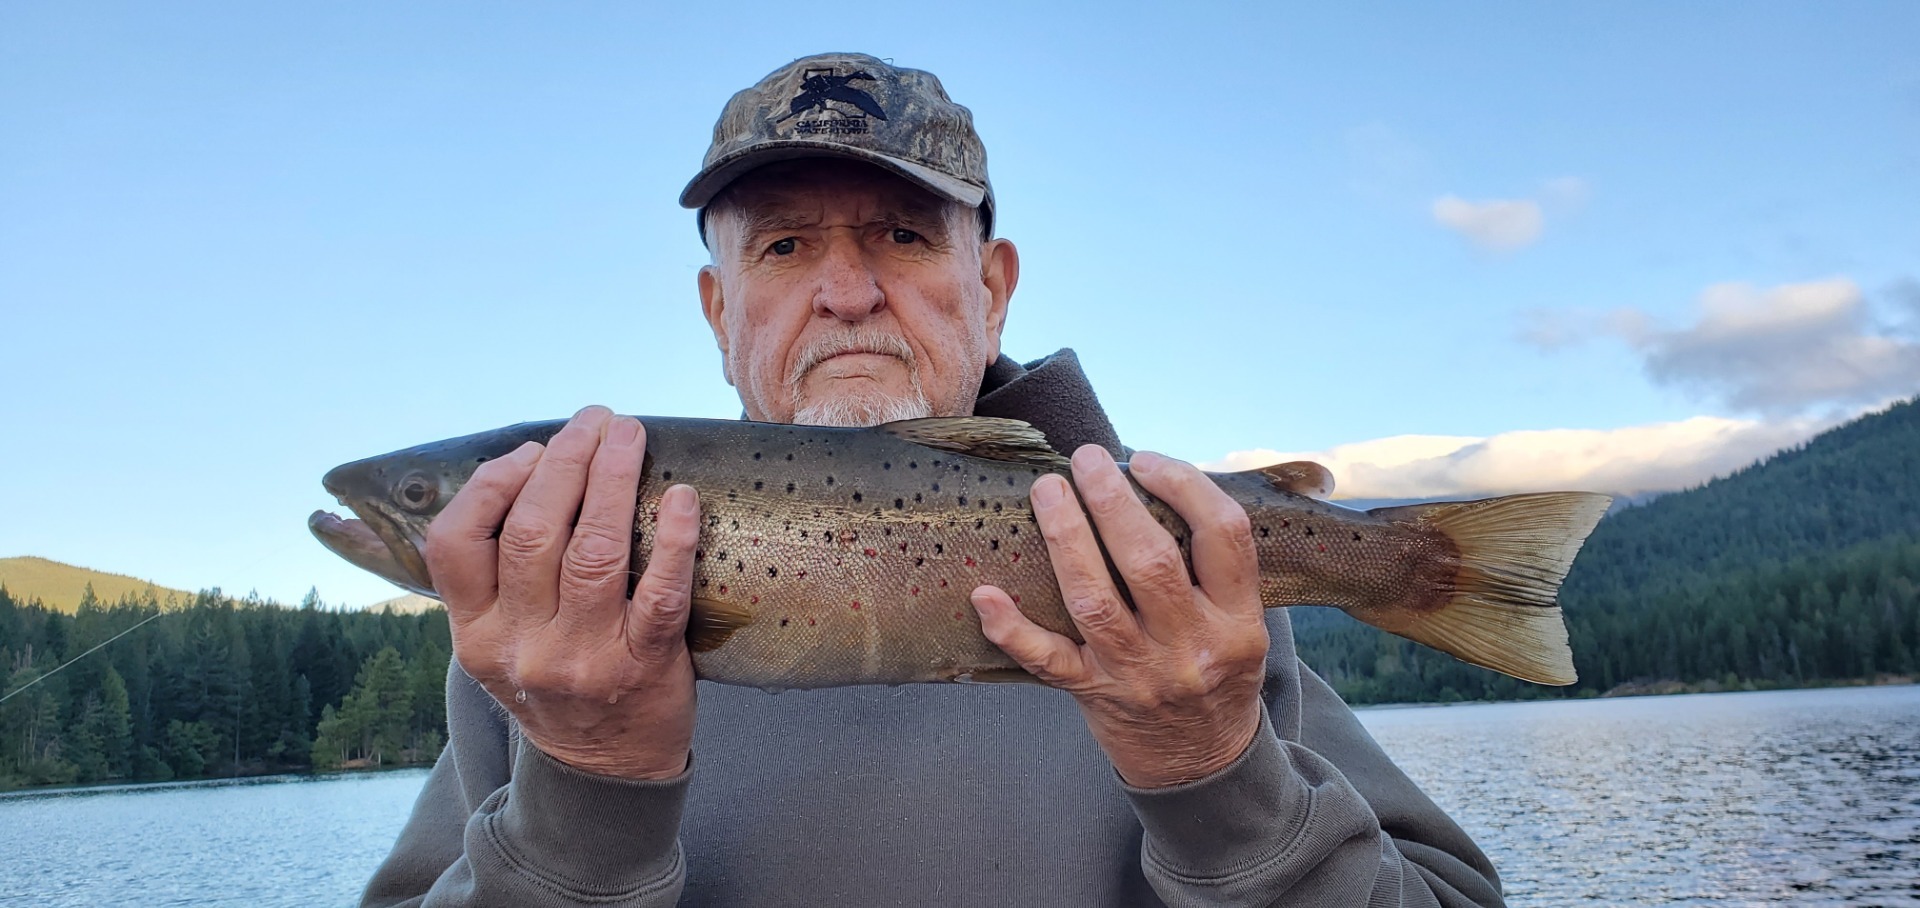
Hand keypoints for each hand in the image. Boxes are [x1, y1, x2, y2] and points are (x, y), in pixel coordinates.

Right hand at [424, 405, 701, 779]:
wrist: (605, 772)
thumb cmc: (555, 682)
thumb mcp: (499, 641)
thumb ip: (496, 575)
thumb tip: (527, 469)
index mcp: (476, 633)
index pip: (455, 544)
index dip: (492, 484)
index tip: (532, 450)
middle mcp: (521, 646)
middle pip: (531, 533)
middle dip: (563, 462)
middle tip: (594, 420)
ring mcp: (582, 659)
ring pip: (592, 552)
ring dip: (612, 480)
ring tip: (629, 435)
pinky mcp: (643, 667)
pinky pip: (660, 594)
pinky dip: (673, 541)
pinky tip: (681, 498)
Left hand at [972, 445, 1268, 787]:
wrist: (1203, 765)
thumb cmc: (1216, 672)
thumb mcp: (1241, 622)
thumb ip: (1213, 566)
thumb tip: (1153, 481)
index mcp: (1237, 621)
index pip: (1223, 536)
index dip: (1184, 486)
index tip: (1145, 460)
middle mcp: (1190, 647)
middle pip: (1150, 563)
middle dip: (1113, 501)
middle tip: (1085, 458)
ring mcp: (1138, 675)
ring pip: (1095, 601)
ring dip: (1066, 539)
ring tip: (1048, 490)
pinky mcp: (1094, 695)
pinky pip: (1048, 662)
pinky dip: (1012, 629)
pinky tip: (984, 594)